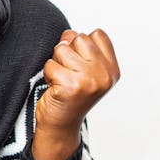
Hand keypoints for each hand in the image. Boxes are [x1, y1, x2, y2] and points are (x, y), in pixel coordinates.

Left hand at [32, 29, 119, 159]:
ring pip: (62, 49)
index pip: (97, 35)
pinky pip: (50, 64)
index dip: (82, 45)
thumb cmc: (71, 95)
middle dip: (67, 52)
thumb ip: (81, 48)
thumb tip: (68, 34)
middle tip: (68, 72)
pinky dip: (48, 74)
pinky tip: (55, 87)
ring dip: (56, 63)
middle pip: (79, 38)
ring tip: (61, 79)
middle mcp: (104, 75)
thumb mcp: (85, 70)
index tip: (80, 64)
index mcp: (111, 69)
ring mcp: (88, 80)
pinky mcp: (69, 86)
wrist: (61, 126)